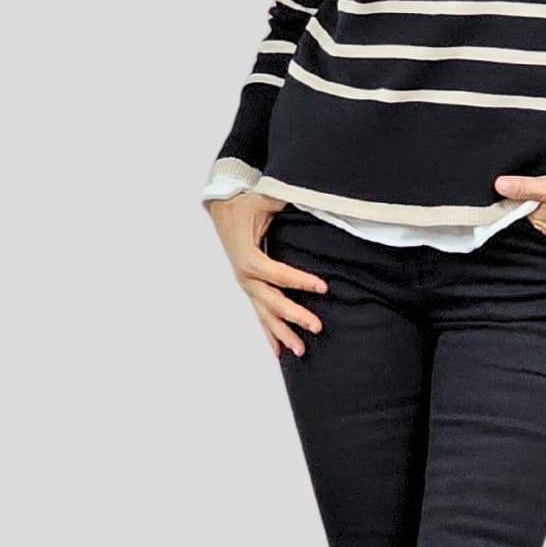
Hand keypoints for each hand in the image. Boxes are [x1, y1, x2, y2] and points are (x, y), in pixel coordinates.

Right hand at [204, 191, 328, 358]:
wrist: (222, 207)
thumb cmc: (244, 203)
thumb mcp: (265, 198)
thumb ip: (285, 200)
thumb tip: (310, 195)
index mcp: (248, 257)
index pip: (277, 274)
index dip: (300, 281)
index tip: (323, 287)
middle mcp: (246, 276)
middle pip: (273, 302)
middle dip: (295, 316)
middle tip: (317, 327)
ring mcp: (247, 285)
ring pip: (266, 315)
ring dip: (283, 334)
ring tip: (301, 351)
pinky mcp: (250, 288)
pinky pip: (260, 314)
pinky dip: (270, 333)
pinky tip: (280, 350)